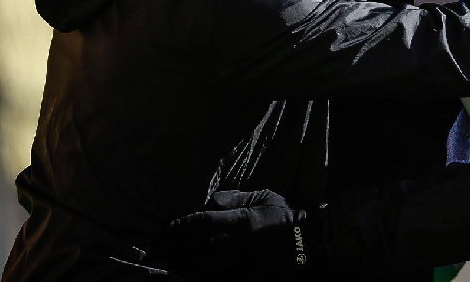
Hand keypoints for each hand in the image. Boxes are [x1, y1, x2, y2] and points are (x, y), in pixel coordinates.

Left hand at [158, 190, 327, 280]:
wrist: (313, 241)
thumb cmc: (288, 215)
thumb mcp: (265, 196)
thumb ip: (237, 198)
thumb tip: (212, 198)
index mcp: (240, 220)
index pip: (201, 222)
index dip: (180, 226)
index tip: (165, 229)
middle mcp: (237, 243)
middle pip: (196, 246)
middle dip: (173, 248)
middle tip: (156, 249)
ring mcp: (241, 264)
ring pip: (202, 268)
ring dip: (181, 267)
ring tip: (166, 266)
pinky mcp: (248, 279)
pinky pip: (219, 281)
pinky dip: (202, 280)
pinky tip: (191, 278)